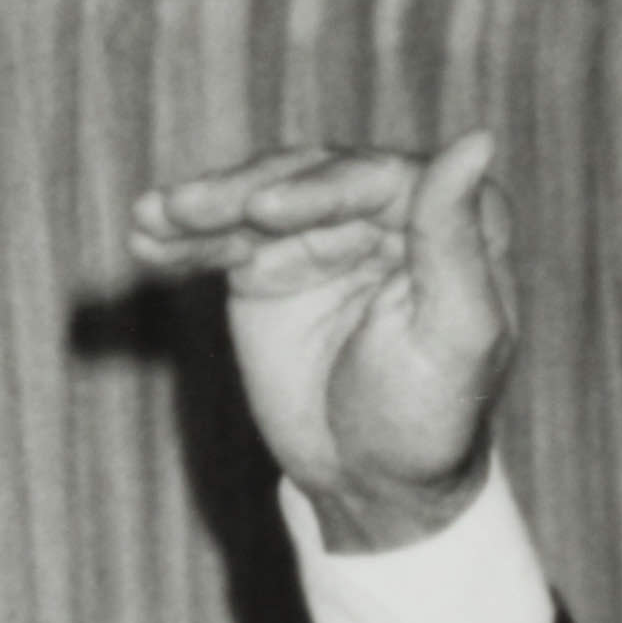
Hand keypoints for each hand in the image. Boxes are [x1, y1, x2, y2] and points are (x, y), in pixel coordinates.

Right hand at [126, 133, 517, 550]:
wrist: (371, 482)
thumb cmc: (430, 417)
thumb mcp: (457, 335)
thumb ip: (457, 240)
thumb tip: (476, 139)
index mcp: (450, 216)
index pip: (376, 180)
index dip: (318, 188)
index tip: (262, 210)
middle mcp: (386, 209)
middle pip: (304, 178)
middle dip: (238, 193)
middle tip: (183, 209)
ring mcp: (321, 232)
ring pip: (255, 200)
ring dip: (199, 208)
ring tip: (149, 217)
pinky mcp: (269, 263)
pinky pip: (220, 240)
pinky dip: (181, 240)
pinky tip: (145, 238)